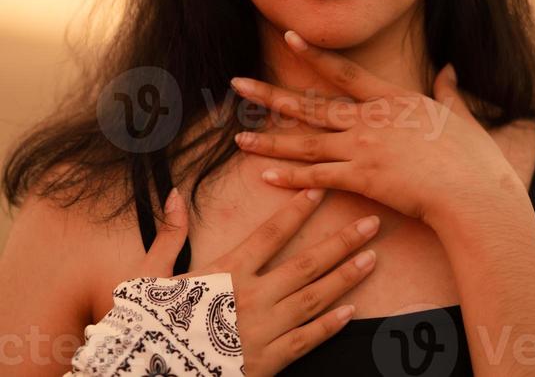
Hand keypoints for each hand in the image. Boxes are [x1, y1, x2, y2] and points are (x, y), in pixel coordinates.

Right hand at [138, 186, 380, 376]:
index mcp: (227, 271)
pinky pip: (306, 341)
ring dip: (346, 277)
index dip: (297, 210)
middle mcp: (252, 297)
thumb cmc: (148, 325)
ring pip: (314, 299)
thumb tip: (174, 194)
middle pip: (307, 263)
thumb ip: (170, 234)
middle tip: (371, 222)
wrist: (148, 375)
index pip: (271, 233)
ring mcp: (264, 331)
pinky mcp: (268, 362)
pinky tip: (352, 310)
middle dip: (342, 241)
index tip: (319, 190)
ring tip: (371, 258)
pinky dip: (330, 325)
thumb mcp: (151, 275)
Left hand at [230, 29, 518, 232]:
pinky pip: (318, 177)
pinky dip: (291, 177)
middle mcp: (370, 120)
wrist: (474, 192)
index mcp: (392, 100)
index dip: (314, 54)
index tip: (288, 37)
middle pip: (311, 106)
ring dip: (270, 142)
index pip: (344, 72)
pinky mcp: (362, 180)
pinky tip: (265, 175)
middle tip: (238, 85)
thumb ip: (447, 91)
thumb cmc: (472, 156)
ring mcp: (363, 149)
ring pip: (305, 143)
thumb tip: (448, 68)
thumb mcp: (459, 115)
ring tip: (239, 139)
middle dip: (270, 97)